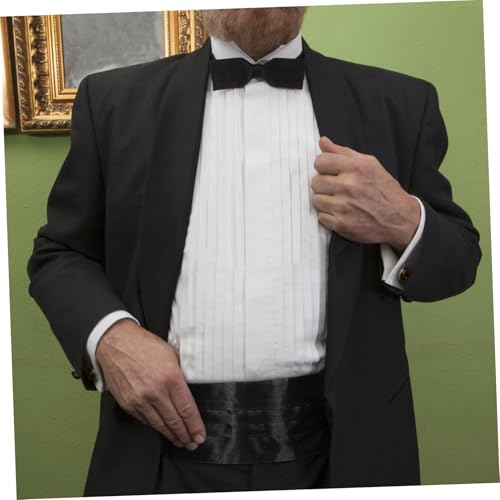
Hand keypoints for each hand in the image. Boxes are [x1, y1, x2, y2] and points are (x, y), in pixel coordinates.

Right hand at [95, 319, 205, 449]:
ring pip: (160, 425)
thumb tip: (189, 391)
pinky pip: (145, 420)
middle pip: (174, 421)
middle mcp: (155, 391)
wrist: (116, 343)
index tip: (200, 435)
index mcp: (170, 377)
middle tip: (193, 443)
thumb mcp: (171, 355)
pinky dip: (155, 426)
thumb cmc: (144, 345)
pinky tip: (163, 429)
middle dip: (186, 435)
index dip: (195, 426)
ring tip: (180, 441)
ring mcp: (140, 399)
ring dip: (172, 436)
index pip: (187, 409)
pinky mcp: (128, 404)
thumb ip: (180, 375)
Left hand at [311, 136, 419, 252]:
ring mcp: (344, 206)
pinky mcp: (341, 224)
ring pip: (316, 200)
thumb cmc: (384, 189)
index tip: (330, 172)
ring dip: (325, 201)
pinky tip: (341, 213)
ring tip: (339, 201)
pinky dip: (329, 216)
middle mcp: (349, 186)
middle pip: (315, 182)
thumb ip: (343, 152)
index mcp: (356, 168)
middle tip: (337, 189)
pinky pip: (321, 217)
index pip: (320, 161)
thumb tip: (322, 141)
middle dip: (324, 185)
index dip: (323, 167)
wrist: (399, 218)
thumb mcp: (369, 164)